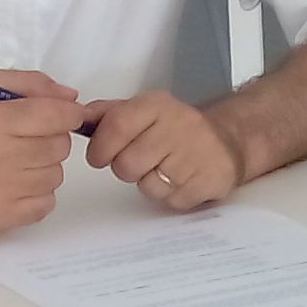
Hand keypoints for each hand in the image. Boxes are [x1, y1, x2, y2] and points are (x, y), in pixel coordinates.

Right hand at [0, 72, 80, 236]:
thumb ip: (30, 84)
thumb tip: (70, 98)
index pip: (53, 116)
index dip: (69, 114)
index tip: (66, 115)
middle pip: (59, 147)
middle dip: (52, 138)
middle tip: (30, 139)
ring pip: (55, 176)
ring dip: (44, 167)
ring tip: (17, 163)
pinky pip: (46, 204)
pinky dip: (38, 194)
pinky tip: (16, 184)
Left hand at [80, 92, 245, 212]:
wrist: (228, 140)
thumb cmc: (177, 128)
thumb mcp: (145, 110)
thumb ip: (109, 113)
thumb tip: (78, 117)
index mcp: (158, 105)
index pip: (115, 126)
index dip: (100, 148)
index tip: (99, 156)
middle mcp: (179, 125)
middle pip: (126, 164)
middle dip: (125, 169)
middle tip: (138, 163)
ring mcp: (196, 154)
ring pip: (148, 186)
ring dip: (149, 183)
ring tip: (163, 170)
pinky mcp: (208, 180)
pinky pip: (172, 200)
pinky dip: (171, 195)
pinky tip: (181, 180)